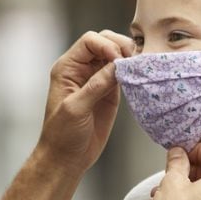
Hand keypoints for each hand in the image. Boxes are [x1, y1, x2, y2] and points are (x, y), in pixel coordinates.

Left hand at [37, 30, 133, 172]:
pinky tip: (138, 77)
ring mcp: (97, 79)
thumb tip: (116, 65)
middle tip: (131, 60)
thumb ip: (95, 86)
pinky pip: (122, 74)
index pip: (89, 41)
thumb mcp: (75, 109)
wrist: (67, 158)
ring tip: (137, 68)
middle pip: (104, 42)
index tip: (117, 59)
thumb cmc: (62, 135)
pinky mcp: (109, 92)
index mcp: (67, 68)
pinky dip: (131, 72)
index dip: (106, 44)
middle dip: (120, 46)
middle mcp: (81, 70)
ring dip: (128, 58)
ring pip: (115, 56)